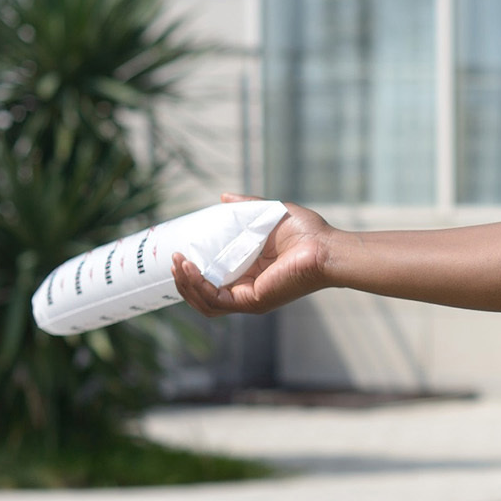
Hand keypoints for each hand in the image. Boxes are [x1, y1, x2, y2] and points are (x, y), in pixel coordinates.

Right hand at [171, 192, 336, 316]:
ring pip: (205, 302)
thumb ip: (245, 207)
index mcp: (249, 273)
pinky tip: (188, 268)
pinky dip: (198, 286)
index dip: (191, 271)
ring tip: (177, 263)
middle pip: (203, 296)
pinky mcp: (253, 301)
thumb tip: (223, 197)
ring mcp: (250, 298)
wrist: (327, 246)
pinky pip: (216, 300)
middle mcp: (248, 289)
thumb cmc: (308, 232)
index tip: (178, 252)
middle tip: (174, 259)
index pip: (212, 280)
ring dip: (185, 284)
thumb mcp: (268, 214)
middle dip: (182, 280)